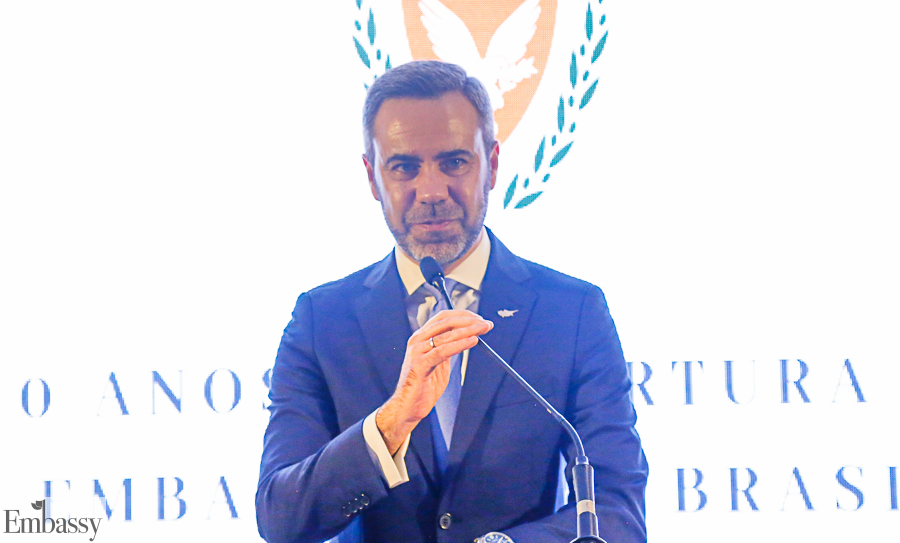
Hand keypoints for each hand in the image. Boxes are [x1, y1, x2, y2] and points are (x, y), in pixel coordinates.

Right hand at [375, 309, 492, 453]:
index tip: (479, 318)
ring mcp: (417, 352)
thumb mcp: (439, 361)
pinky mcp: (420, 365)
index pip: (442, 317)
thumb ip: (448, 347)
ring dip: (468, 330)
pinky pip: (443, 351)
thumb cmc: (425, 384)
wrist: (408, 406)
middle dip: (468, 321)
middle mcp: (417, 341)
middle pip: (445, 323)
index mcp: (421, 337)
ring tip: (483, 329)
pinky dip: (460, 344)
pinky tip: (472, 341)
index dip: (462, 315)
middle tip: (486, 323)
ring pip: (446, 335)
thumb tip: (468, 335)